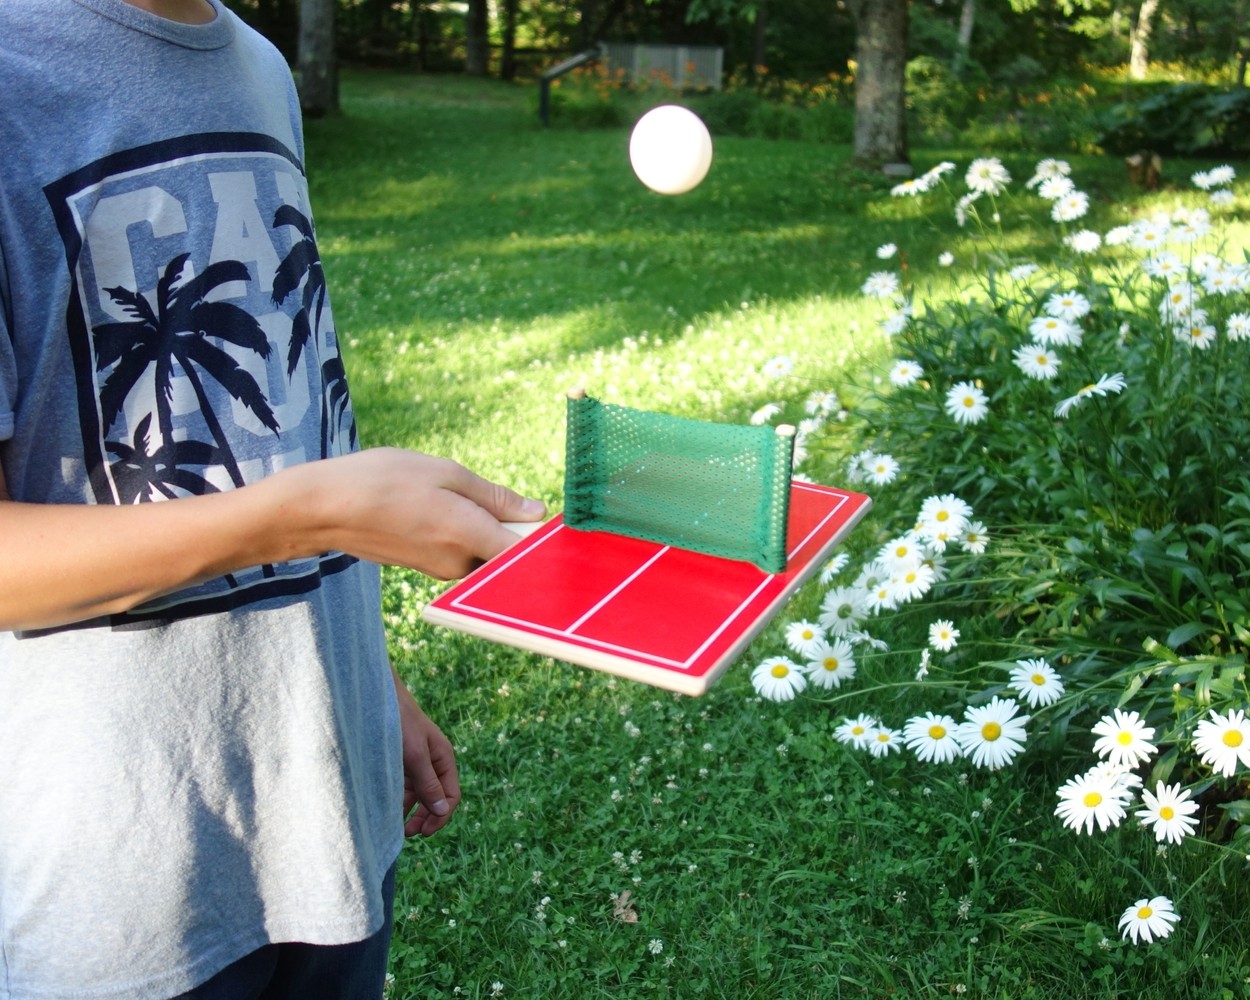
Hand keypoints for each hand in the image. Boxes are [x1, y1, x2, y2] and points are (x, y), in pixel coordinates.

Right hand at [282, 448, 546, 579]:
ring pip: (482, 549)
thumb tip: (536, 514)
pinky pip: (461, 552)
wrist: (324, 508)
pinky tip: (433, 507)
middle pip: (506, 552)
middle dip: (511, 526)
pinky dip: (461, 532)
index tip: (553, 523)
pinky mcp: (427, 569)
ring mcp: (441, 570)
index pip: (525, 553)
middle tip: (492, 496)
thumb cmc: (382, 480)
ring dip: (483, 526)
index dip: (544, 540)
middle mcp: (459, 563)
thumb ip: (495, 497)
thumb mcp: (444, 472)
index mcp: (468, 535)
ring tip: (447, 494)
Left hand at [392, 666, 460, 836]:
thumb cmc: (398, 723)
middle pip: (436, 797)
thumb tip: (442, 811)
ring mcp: (415, 762)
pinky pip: (404, 786)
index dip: (441, 816)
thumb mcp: (415, 755)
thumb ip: (428, 783)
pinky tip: (389, 810)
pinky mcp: (399, 761)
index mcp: (443, 758)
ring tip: (398, 827)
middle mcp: (432, 761)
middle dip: (426, 817)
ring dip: (412, 812)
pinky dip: (399, 800)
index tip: (425, 832)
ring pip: (418, 794)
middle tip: (410, 834)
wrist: (376, 697)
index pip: (451, 795)